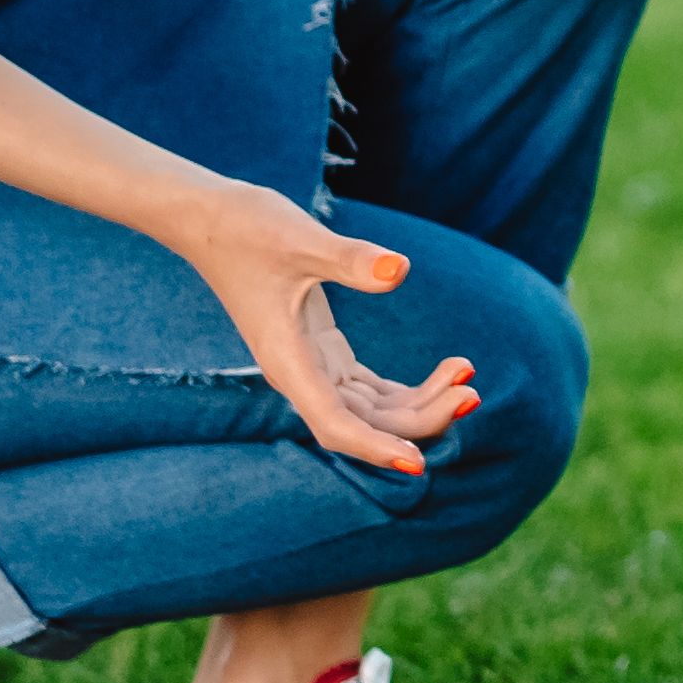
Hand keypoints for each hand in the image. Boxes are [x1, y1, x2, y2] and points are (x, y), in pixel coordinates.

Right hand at [167, 177, 476, 472]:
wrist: (211, 220)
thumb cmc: (248, 228)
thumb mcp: (302, 240)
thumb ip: (349, 259)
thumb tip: (399, 270)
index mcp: (287, 361)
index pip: (335, 424)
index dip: (376, 448)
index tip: (418, 463)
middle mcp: (299, 374)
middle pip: (364, 422)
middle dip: (420, 417)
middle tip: (472, 390)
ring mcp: (310, 365)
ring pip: (371, 408)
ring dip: (420, 403)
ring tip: (467, 375)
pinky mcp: (320, 350)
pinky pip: (369, 388)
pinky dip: (406, 388)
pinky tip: (444, 373)